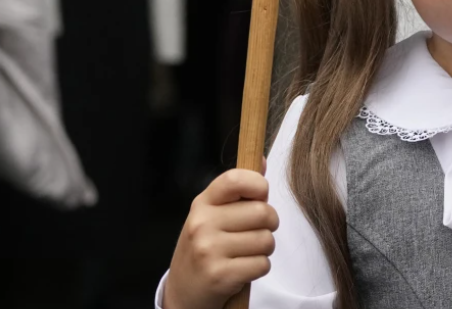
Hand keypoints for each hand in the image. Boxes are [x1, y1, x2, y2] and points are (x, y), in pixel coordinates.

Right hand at [164, 168, 278, 308]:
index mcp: (203, 203)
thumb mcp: (213, 215)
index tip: (260, 197)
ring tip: (245, 253)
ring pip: (266, 240)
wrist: (183, 292)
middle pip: (262, 212)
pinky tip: (242, 270)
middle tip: (254, 233)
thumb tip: (262, 160)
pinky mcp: (219, 275)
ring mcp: (208, 250)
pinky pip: (262, 264)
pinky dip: (259, 268)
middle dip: (269, 225)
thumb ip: (238, 190)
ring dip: (264, 250)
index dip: (258, 185)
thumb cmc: (206, 248)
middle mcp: (202, 223)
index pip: (236, 179)